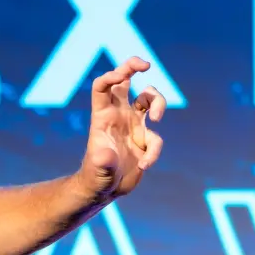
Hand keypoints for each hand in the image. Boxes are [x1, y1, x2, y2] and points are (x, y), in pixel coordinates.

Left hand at [78, 56, 166, 198]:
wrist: (104, 190)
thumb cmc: (95, 178)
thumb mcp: (96, 171)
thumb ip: (101, 162)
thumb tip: (105, 154)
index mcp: (102, 116)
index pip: (103, 87)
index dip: (112, 75)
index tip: (124, 74)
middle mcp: (118, 115)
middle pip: (126, 81)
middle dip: (133, 66)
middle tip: (146, 64)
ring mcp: (132, 125)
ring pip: (150, 99)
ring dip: (159, 103)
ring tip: (156, 119)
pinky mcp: (144, 139)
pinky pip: (157, 137)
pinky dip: (155, 151)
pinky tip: (144, 165)